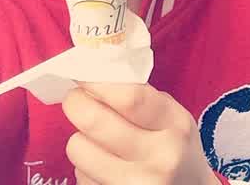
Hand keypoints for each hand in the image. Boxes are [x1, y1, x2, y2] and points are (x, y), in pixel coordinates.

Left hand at [62, 82, 219, 184]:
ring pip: (79, 149)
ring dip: (79, 139)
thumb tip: (94, 75)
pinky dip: (85, 167)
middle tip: (75, 99)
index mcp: (174, 125)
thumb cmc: (175, 147)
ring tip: (94, 138)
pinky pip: (81, 176)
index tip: (82, 75)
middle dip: (75, 103)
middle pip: (95, 121)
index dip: (96, 83)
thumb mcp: (170, 116)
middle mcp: (160, 158)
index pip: (129, 97)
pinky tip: (103, 166)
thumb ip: (139, 95)